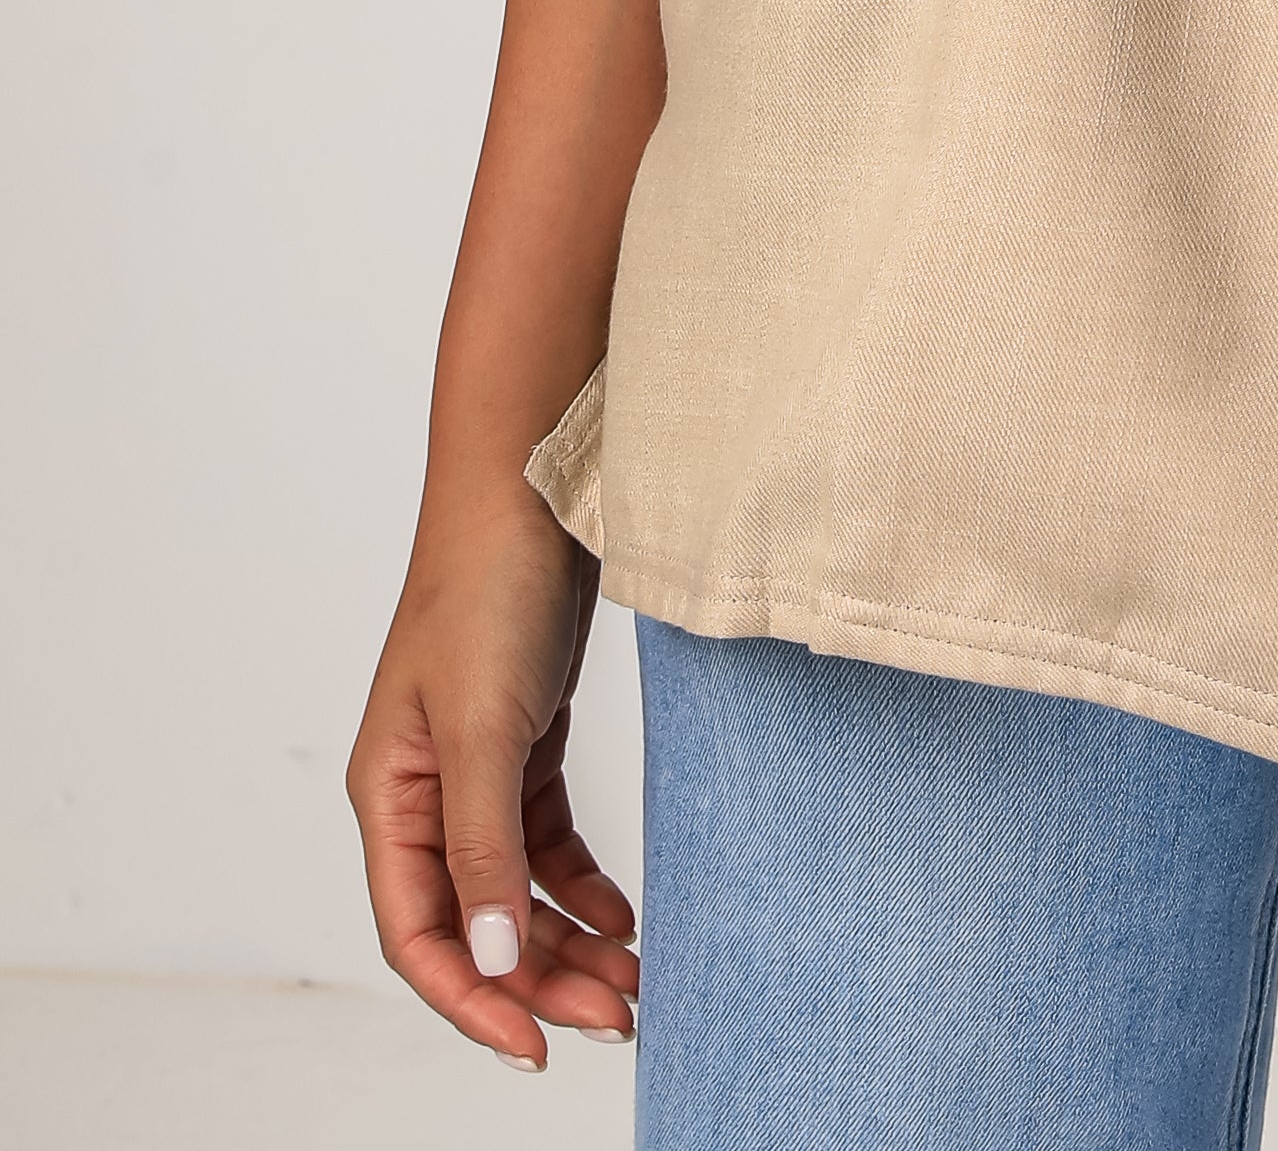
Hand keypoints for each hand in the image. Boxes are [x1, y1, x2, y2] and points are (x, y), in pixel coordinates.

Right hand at [348, 486, 639, 1068]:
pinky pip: (545, 841)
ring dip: (567, 939)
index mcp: (388, 796)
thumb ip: (482, 847)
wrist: (536, 485)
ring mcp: (474, 767)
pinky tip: (621, 914)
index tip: (535, 1047)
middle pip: (475, 922)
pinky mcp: (523, 739)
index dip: (470, 999)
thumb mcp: (483, 726)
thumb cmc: (488, 588)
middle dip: (539, 979)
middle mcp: (424, 792)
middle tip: (618, 1017)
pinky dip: (580, 883)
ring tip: (633, 982)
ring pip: (514, 889)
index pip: (419, 933)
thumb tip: (487, 961)